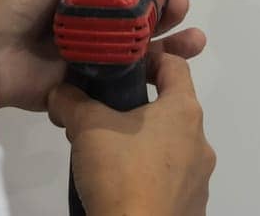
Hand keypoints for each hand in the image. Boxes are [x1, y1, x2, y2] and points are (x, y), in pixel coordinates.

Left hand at [0, 0, 206, 111]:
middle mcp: (96, 16)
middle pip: (145, 9)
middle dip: (170, 4)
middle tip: (179, 2)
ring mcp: (97, 51)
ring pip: (146, 43)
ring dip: (175, 37)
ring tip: (190, 35)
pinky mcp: (94, 82)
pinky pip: (132, 77)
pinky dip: (159, 70)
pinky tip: (178, 63)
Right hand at [49, 52, 216, 215]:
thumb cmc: (120, 173)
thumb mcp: (87, 127)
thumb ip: (72, 101)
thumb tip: (59, 92)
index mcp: (184, 112)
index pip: (175, 65)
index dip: (149, 59)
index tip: (121, 68)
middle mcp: (200, 142)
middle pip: (171, 110)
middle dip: (137, 109)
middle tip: (103, 116)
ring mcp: (200, 179)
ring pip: (171, 149)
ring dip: (143, 146)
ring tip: (108, 157)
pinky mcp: (193, 208)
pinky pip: (171, 182)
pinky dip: (149, 178)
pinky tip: (122, 188)